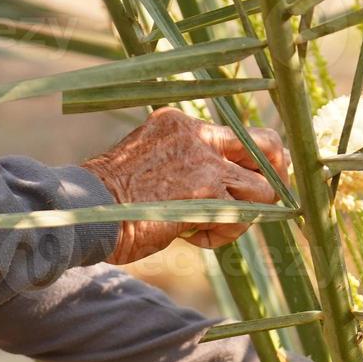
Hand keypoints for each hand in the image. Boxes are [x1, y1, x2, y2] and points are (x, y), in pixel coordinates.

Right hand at [83, 108, 289, 263]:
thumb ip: (188, 168)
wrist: (86, 210)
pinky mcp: (208, 189)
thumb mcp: (151, 168)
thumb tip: (229, 192)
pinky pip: (241, 216)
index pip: (236, 136)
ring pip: (263, 189)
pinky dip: (223, 234)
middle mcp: (196, 133)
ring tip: (207, 229)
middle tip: (263, 202)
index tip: (247, 185)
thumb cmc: (112, 201)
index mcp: (178, 123)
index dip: (250, 164)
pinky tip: (193, 238)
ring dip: (242, 217)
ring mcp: (205, 159)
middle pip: (268, 145)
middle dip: (276, 176)